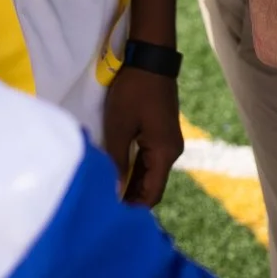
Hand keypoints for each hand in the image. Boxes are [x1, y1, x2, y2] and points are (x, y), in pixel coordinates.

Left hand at [100, 65, 182, 206]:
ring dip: (132, 184)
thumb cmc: (132, 93)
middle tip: (105, 209)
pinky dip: (135, 170)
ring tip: (108, 194)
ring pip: (150, 173)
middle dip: (131, 199)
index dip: (134, 209)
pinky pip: (149, 160)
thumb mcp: (119, 129)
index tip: (113, 218)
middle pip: (152, 186)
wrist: (150, 60)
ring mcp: (168, 142)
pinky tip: (117, 174)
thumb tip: (114, 192)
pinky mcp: (161, 133)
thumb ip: (117, 162)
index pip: (151, 194)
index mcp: (164, 153)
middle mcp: (171, 151)